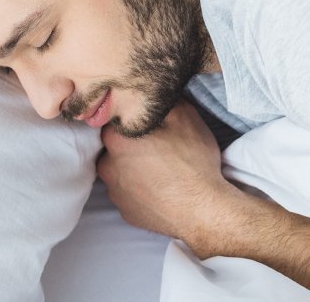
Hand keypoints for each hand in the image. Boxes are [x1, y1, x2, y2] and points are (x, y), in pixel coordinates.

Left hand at [96, 100, 245, 256]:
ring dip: (135, 169)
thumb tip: (155, 96)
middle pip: (114, 148)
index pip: (114, 121)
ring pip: (120, 172)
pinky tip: (160, 188)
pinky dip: (141, 190)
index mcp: (116, 140)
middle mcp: (108, 166)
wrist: (202, 210)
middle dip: (132, 146)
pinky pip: (129, 195)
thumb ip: (163, 102)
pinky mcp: (126, 212)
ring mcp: (115, 193)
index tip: (148, 126)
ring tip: (161, 170)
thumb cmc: (192, 162)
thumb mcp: (185, 118)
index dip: (132, 121)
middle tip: (159, 148)